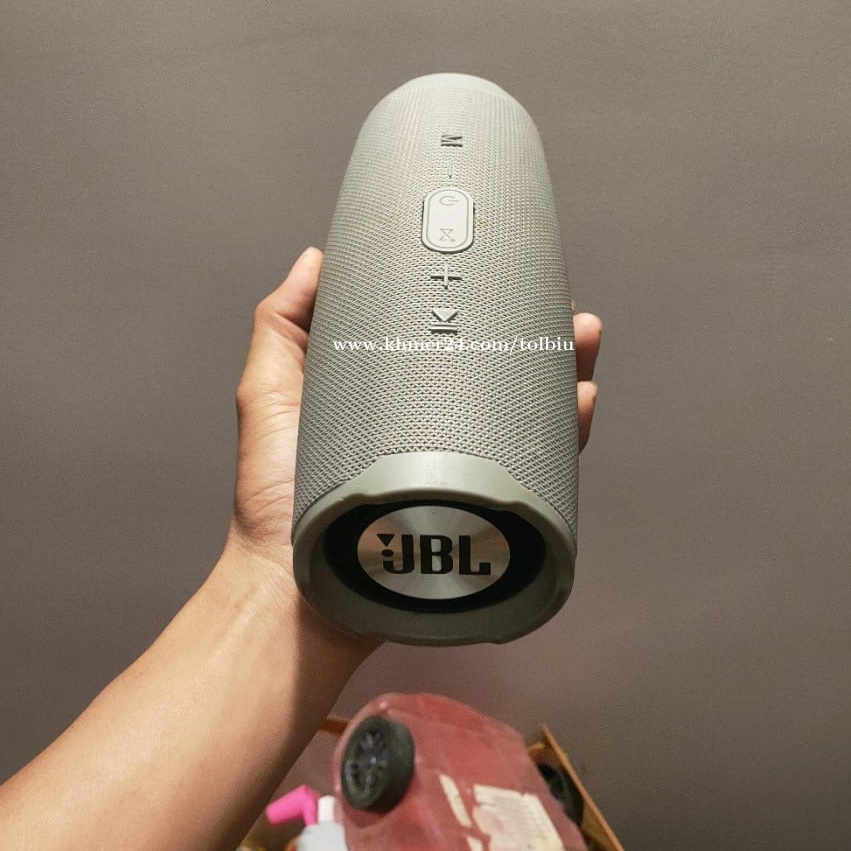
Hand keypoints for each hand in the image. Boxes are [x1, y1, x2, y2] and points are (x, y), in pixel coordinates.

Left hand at [226, 246, 601, 573]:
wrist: (296, 589)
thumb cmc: (273, 501)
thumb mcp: (270, 397)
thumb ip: (282, 328)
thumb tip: (315, 261)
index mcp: (392, 397)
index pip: (445, 341)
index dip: (479, 305)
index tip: (502, 268)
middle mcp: (433, 429)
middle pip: (500, 371)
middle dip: (540, 334)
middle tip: (562, 307)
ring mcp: (459, 469)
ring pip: (527, 411)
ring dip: (564, 372)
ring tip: (581, 339)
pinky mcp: (478, 509)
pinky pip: (535, 468)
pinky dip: (566, 434)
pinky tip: (579, 404)